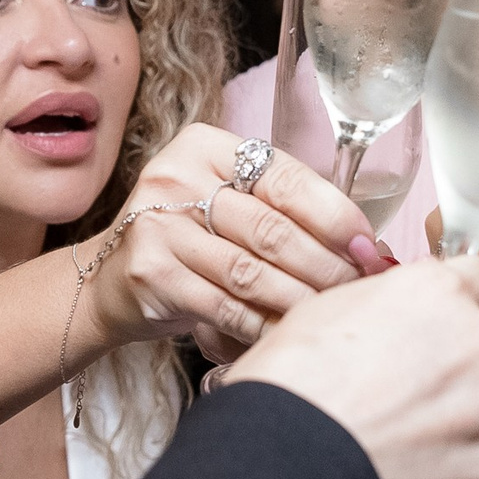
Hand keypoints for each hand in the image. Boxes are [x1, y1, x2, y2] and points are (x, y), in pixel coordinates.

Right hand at [90, 123, 369, 359]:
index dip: (336, 216)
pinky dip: (265, 323)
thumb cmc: (189, 240)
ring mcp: (158, 225)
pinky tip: (289, 333)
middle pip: (273, 228)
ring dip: (301, 299)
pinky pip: (226, 306)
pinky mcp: (151, 273)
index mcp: (206, 146)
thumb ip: (284, 210)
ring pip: (253, 271)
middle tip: (360, 289)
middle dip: (327, 264)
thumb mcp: (228, 203)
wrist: (109, 281)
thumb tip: (365, 244)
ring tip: (332, 314)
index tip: (369, 247)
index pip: (287, 179)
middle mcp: (176, 176)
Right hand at [228, 256, 478, 478]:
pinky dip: (453, 472)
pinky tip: (405, 473)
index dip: (470, 308)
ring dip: (454, 425)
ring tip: (395, 442)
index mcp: (439, 292)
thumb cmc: (292, 386)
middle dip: (452, 374)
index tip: (457, 329)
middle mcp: (478, 341)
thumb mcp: (330, 308)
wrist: (287, 461)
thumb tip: (403, 319)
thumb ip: (392, 305)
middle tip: (398, 399)